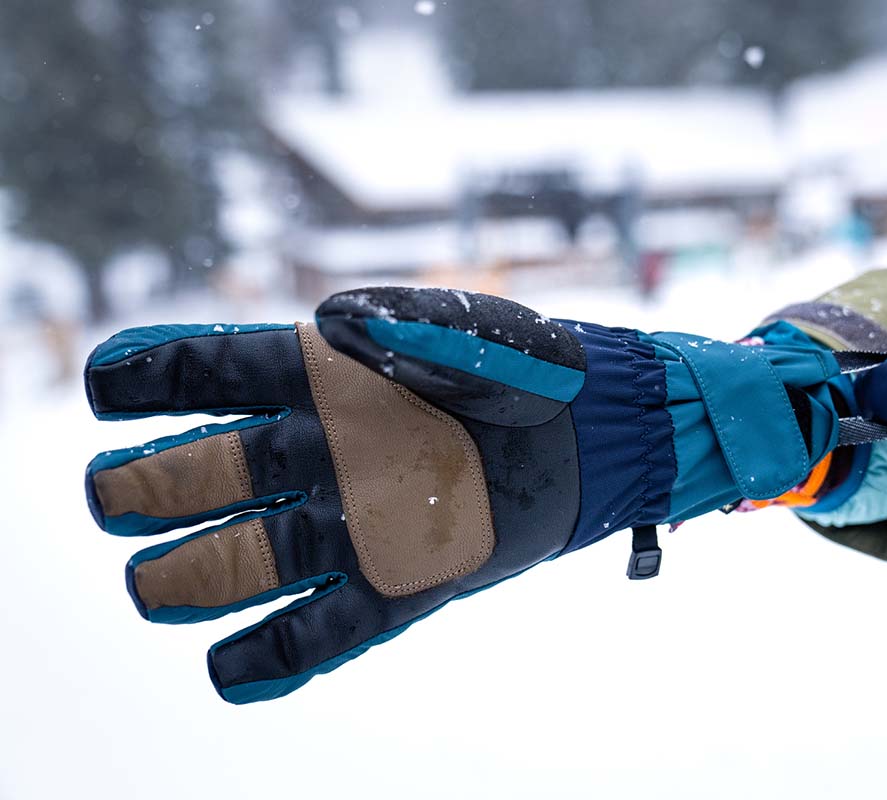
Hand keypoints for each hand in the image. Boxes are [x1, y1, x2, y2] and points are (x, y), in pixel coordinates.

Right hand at [85, 287, 849, 701]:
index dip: (160, 376)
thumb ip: (413, 321)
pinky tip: (231, 674)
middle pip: (223, 471)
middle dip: (161, 483)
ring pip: (261, 555)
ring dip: (199, 574)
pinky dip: (283, 653)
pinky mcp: (409, 580)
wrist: (604, 434)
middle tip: (114, 494)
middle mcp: (333, 452)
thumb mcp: (484, 330)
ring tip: (150, 587)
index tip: (104, 386)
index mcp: (335, 379)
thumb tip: (336, 322)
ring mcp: (365, 520)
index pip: (226, 372)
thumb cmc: (540, 366)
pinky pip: (335, 624)